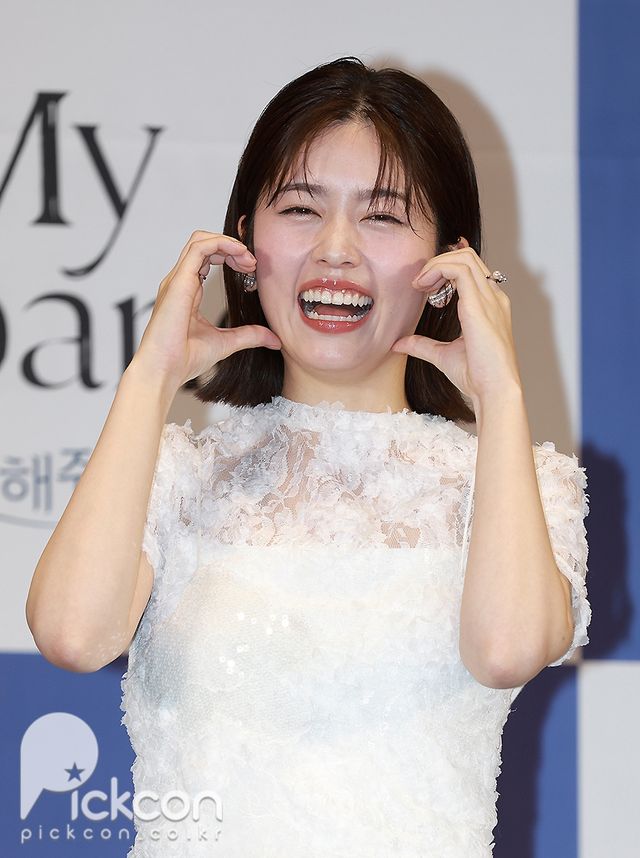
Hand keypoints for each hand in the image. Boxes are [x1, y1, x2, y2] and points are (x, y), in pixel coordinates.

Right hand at [133, 230, 280, 391]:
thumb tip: (274, 340)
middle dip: (232, 247)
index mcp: (187, 291)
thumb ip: (249, 336)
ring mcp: (177, 279)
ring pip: (200, 240)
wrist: (164, 370)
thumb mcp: (226, 343)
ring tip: (248, 259)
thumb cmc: (184, 359)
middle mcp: (180, 281)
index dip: (230, 256)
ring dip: (229, 243)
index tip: (251, 271)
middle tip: (252, 263)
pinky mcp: (178, 281)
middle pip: (204, 244)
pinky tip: (239, 255)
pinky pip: (199, 248)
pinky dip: (221, 244)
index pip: (207, 258)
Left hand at [390, 245, 521, 407]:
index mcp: (490, 305)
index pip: (472, 270)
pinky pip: (459, 269)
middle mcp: (493, 297)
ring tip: (419, 284)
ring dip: (436, 264)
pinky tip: (424, 287)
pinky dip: (438, 270)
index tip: (425, 285)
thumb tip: (399, 344)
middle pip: (468, 257)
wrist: (494, 390)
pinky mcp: (478, 304)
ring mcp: (489, 298)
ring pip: (464, 258)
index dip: (446, 267)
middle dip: (438, 262)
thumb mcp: (443, 355)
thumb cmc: (477, 376)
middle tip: (419, 284)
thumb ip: (422, 345)